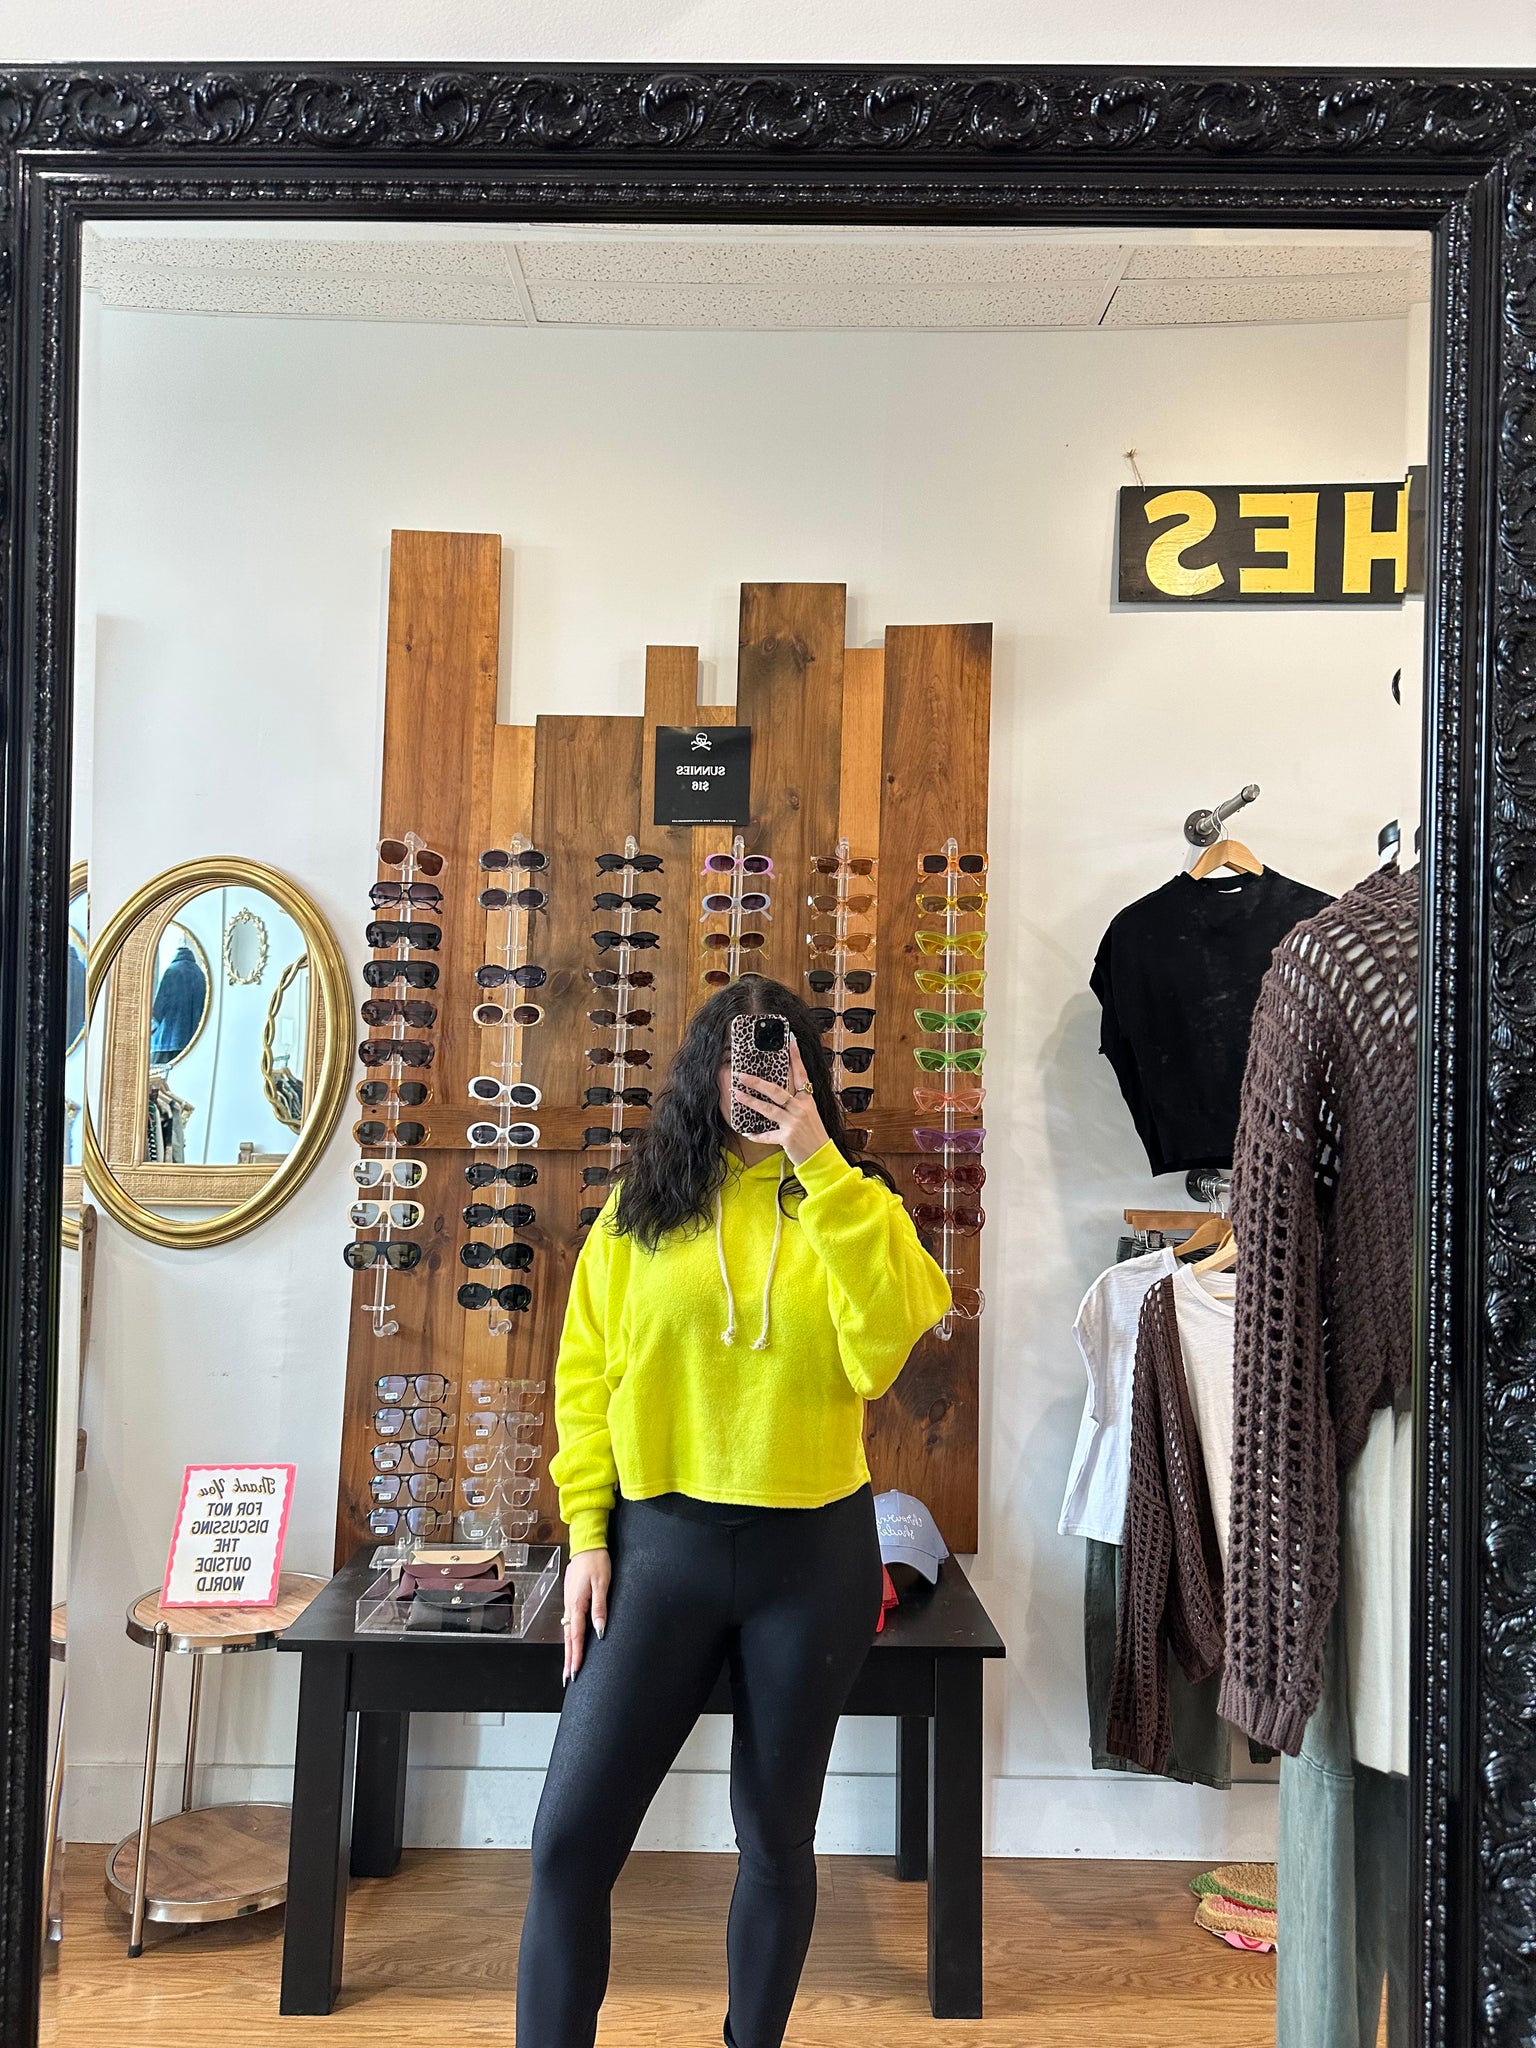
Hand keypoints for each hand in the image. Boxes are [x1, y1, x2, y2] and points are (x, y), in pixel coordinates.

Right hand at [562, 1547, 610, 1682]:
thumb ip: (600, 1608)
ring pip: (567, 1631)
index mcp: (577, 1604)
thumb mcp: (602, 1584)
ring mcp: (569, 1602)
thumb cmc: (596, 1561)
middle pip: (568, 1638)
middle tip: (567, 1678)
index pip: (577, 1636)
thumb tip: (600, 1630)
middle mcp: (570, 1605)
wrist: (587, 1545)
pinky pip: (569, 1622)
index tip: (575, 1672)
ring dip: (568, 1649)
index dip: (576, 1655)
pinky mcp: (571, 1598)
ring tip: (569, 1666)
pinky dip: (570, 1637)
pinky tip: (571, 1642)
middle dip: (568, 1659)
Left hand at [732, 1037, 830, 1166]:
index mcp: (807, 1100)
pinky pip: (767, 1135)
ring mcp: (794, 1123)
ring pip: (769, 1109)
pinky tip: (748, 1133)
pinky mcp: (787, 1138)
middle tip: (742, 1075)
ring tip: (738, 1094)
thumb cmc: (813, 1134)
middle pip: (777, 1091)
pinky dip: (757, 1135)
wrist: (821, 1157)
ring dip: (752, 1101)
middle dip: (758, 1082)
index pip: (801, 1075)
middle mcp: (801, 1109)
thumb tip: (780, 1088)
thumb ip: (797, 1101)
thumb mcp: (809, 1113)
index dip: (795, 1058)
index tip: (789, 1041)